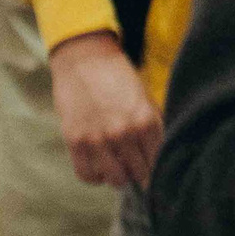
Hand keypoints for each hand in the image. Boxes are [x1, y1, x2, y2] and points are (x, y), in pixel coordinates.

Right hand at [48, 30, 160, 186]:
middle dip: (138, 170)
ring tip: (116, 166)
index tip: (151, 167)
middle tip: (132, 164)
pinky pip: (87, 175)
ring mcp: (98, 138)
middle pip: (139, 173)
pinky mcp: (75, 140)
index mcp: (146, 121)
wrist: (84, 57)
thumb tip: (159, 157)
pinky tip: (97, 166)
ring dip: (118, 175)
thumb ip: (153, 127)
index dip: (156, 167)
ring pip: (116, 179)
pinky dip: (94, 176)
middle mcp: (123, 132)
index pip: (158, 162)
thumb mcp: (144, 98)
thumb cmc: (117, 76)